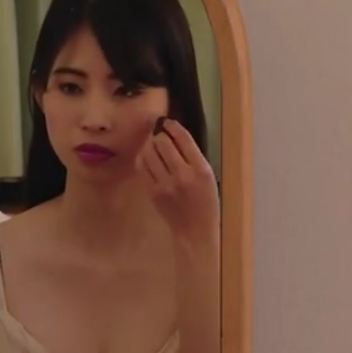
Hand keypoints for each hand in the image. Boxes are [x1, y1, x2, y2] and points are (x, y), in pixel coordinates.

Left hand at [136, 118, 219, 242]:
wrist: (195, 230)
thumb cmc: (207, 204)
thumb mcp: (209, 178)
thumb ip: (194, 158)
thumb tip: (177, 137)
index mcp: (200, 170)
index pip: (183, 139)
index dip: (172, 126)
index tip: (167, 122)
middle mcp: (181, 174)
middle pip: (162, 143)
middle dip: (158, 133)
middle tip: (157, 130)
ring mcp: (164, 184)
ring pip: (148, 153)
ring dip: (148, 144)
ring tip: (152, 142)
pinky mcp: (152, 191)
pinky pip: (142, 168)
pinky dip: (143, 158)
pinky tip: (147, 156)